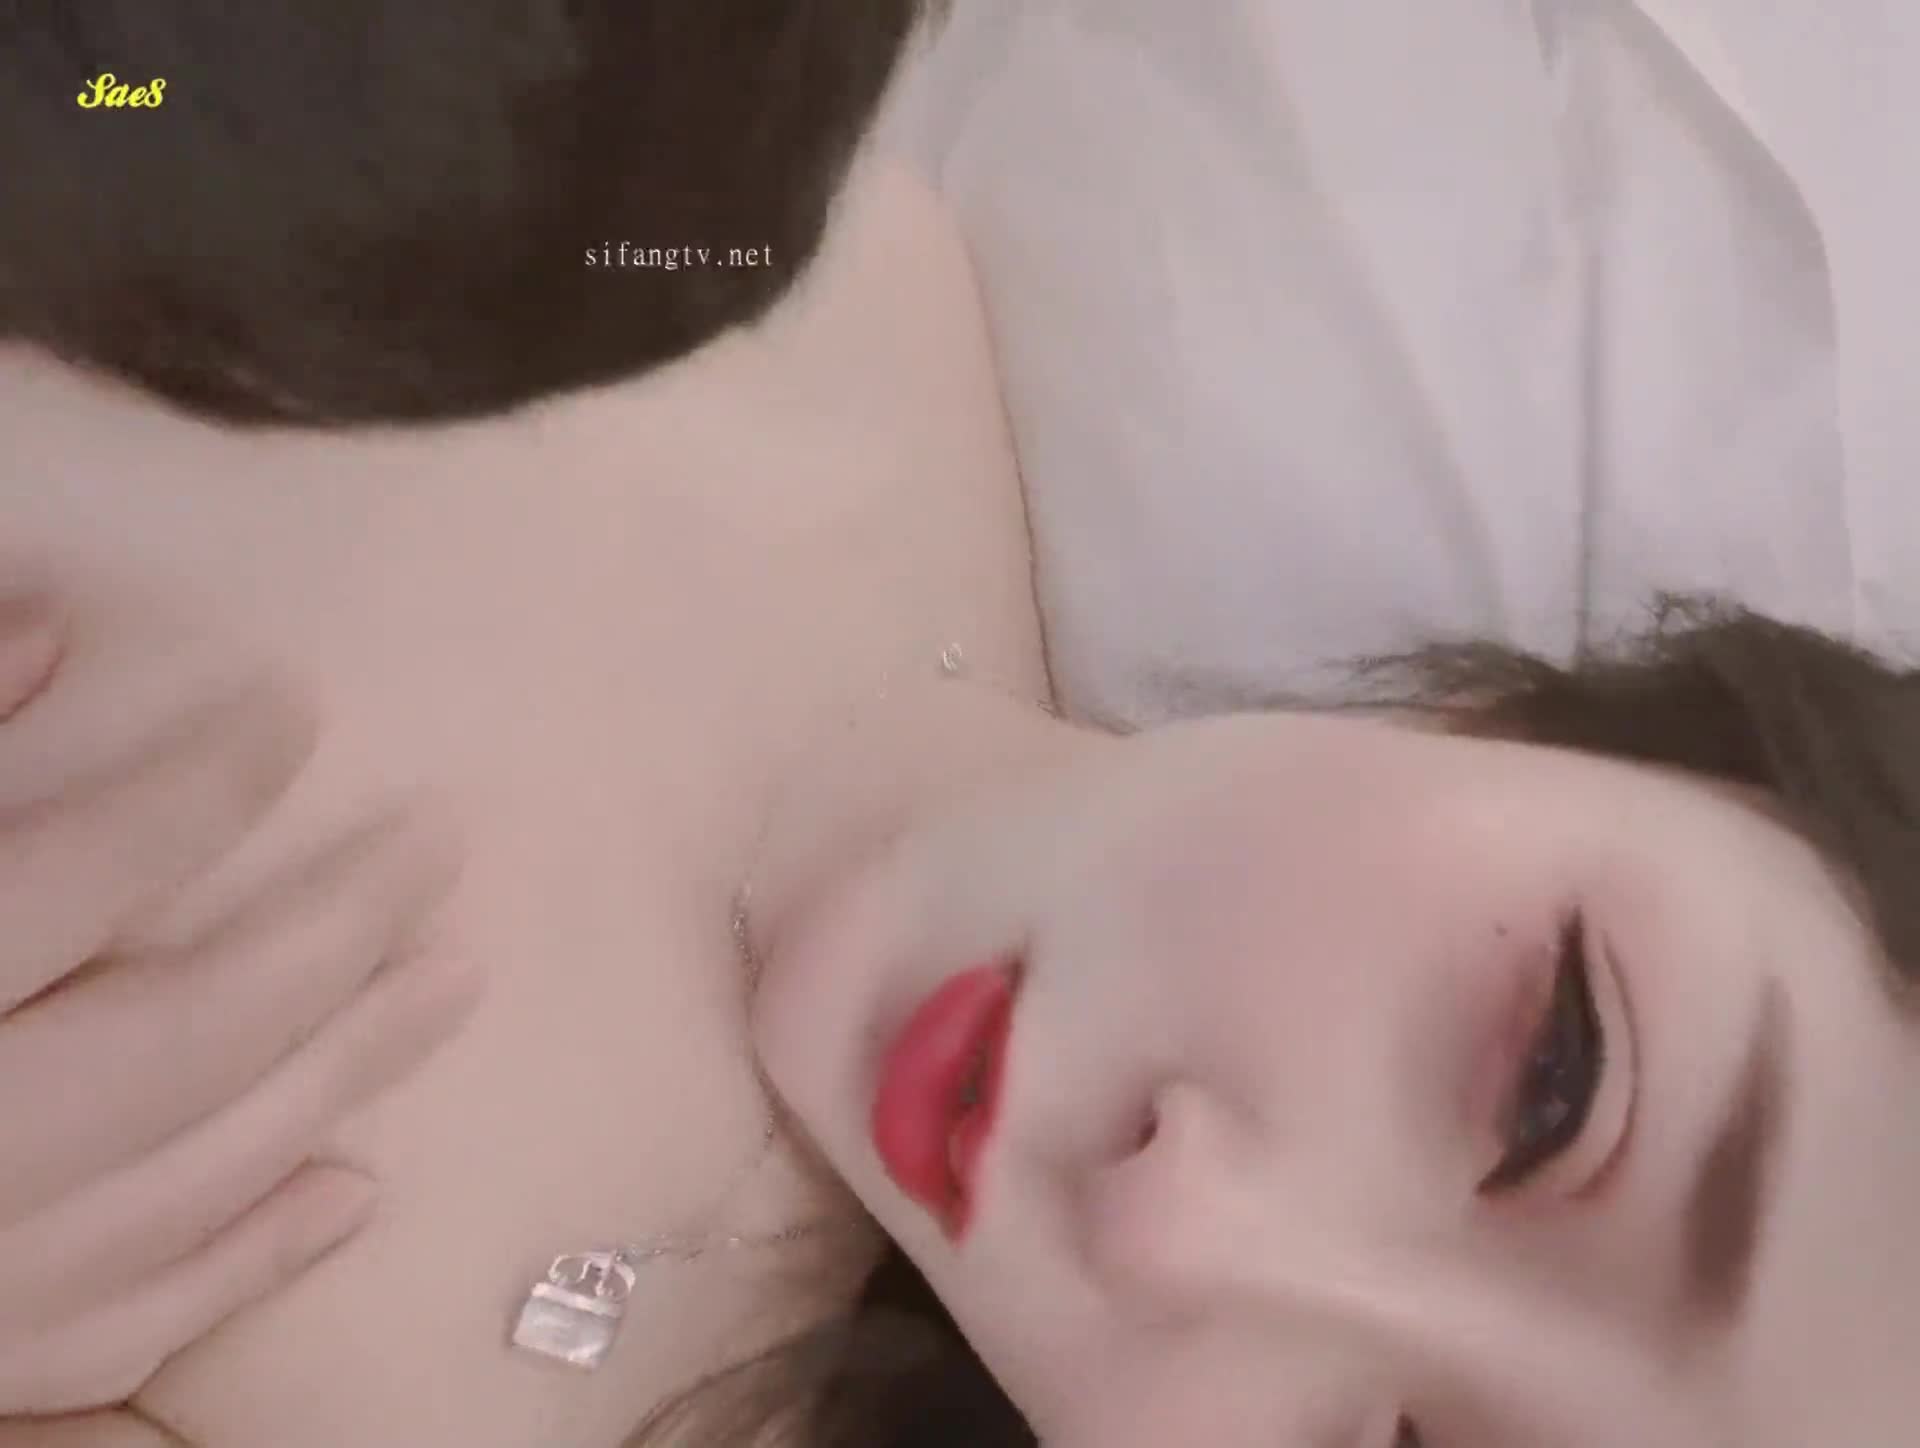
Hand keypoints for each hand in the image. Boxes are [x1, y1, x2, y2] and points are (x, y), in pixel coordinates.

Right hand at [0, 586, 481, 1416]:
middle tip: (443, 839)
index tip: (299, 703)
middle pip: (181, 1031)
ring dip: (342, 1072)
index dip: (192, 783)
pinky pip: (133, 1323)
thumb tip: (50, 632)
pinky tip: (353, 1189)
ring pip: (192, 1175)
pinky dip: (251, 1255)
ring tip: (453, 980)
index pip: (63, 876)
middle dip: (332, 930)